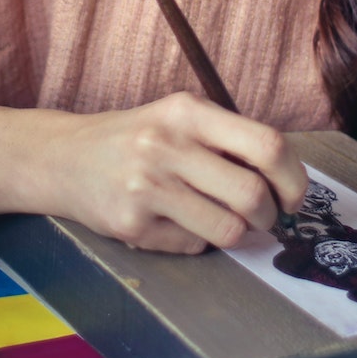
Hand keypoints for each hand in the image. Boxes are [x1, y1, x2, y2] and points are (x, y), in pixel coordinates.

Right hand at [51, 91, 308, 253]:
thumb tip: (289, 183)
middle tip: (265, 218)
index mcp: (187, 111)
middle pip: (253, 195)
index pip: (267, 144)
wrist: (62, 158)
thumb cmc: (136, 139)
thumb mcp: (179, 118)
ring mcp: (146, 186)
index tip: (294, 197)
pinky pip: (193, 245)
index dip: (294, 179)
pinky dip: (197, 240)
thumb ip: (228, 140)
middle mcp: (166, 145)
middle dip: (270, 217)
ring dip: (238, 233)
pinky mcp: (131, 224)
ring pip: (228, 229)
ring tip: (224, 222)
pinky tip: (176, 222)